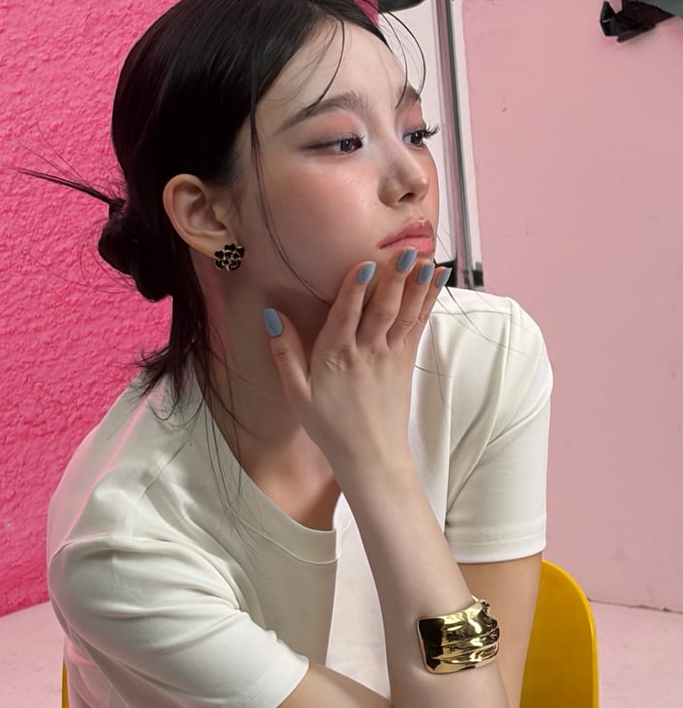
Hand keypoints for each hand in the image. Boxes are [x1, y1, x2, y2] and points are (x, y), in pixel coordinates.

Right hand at [264, 254, 448, 478]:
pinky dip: (427, 301)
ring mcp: (391, 357)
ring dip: (416, 285)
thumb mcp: (297, 394)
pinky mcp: (406, 362)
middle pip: (382, 310)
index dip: (355, 289)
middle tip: (406, 251)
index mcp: (335, 358)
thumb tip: (271, 316)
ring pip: (405, 315)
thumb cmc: (329, 426)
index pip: (346, 317)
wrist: (370, 457)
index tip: (365, 263)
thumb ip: (285, 353)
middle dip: (394, 279)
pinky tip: (436, 280)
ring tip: (426, 258)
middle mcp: (366, 353)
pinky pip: (417, 326)